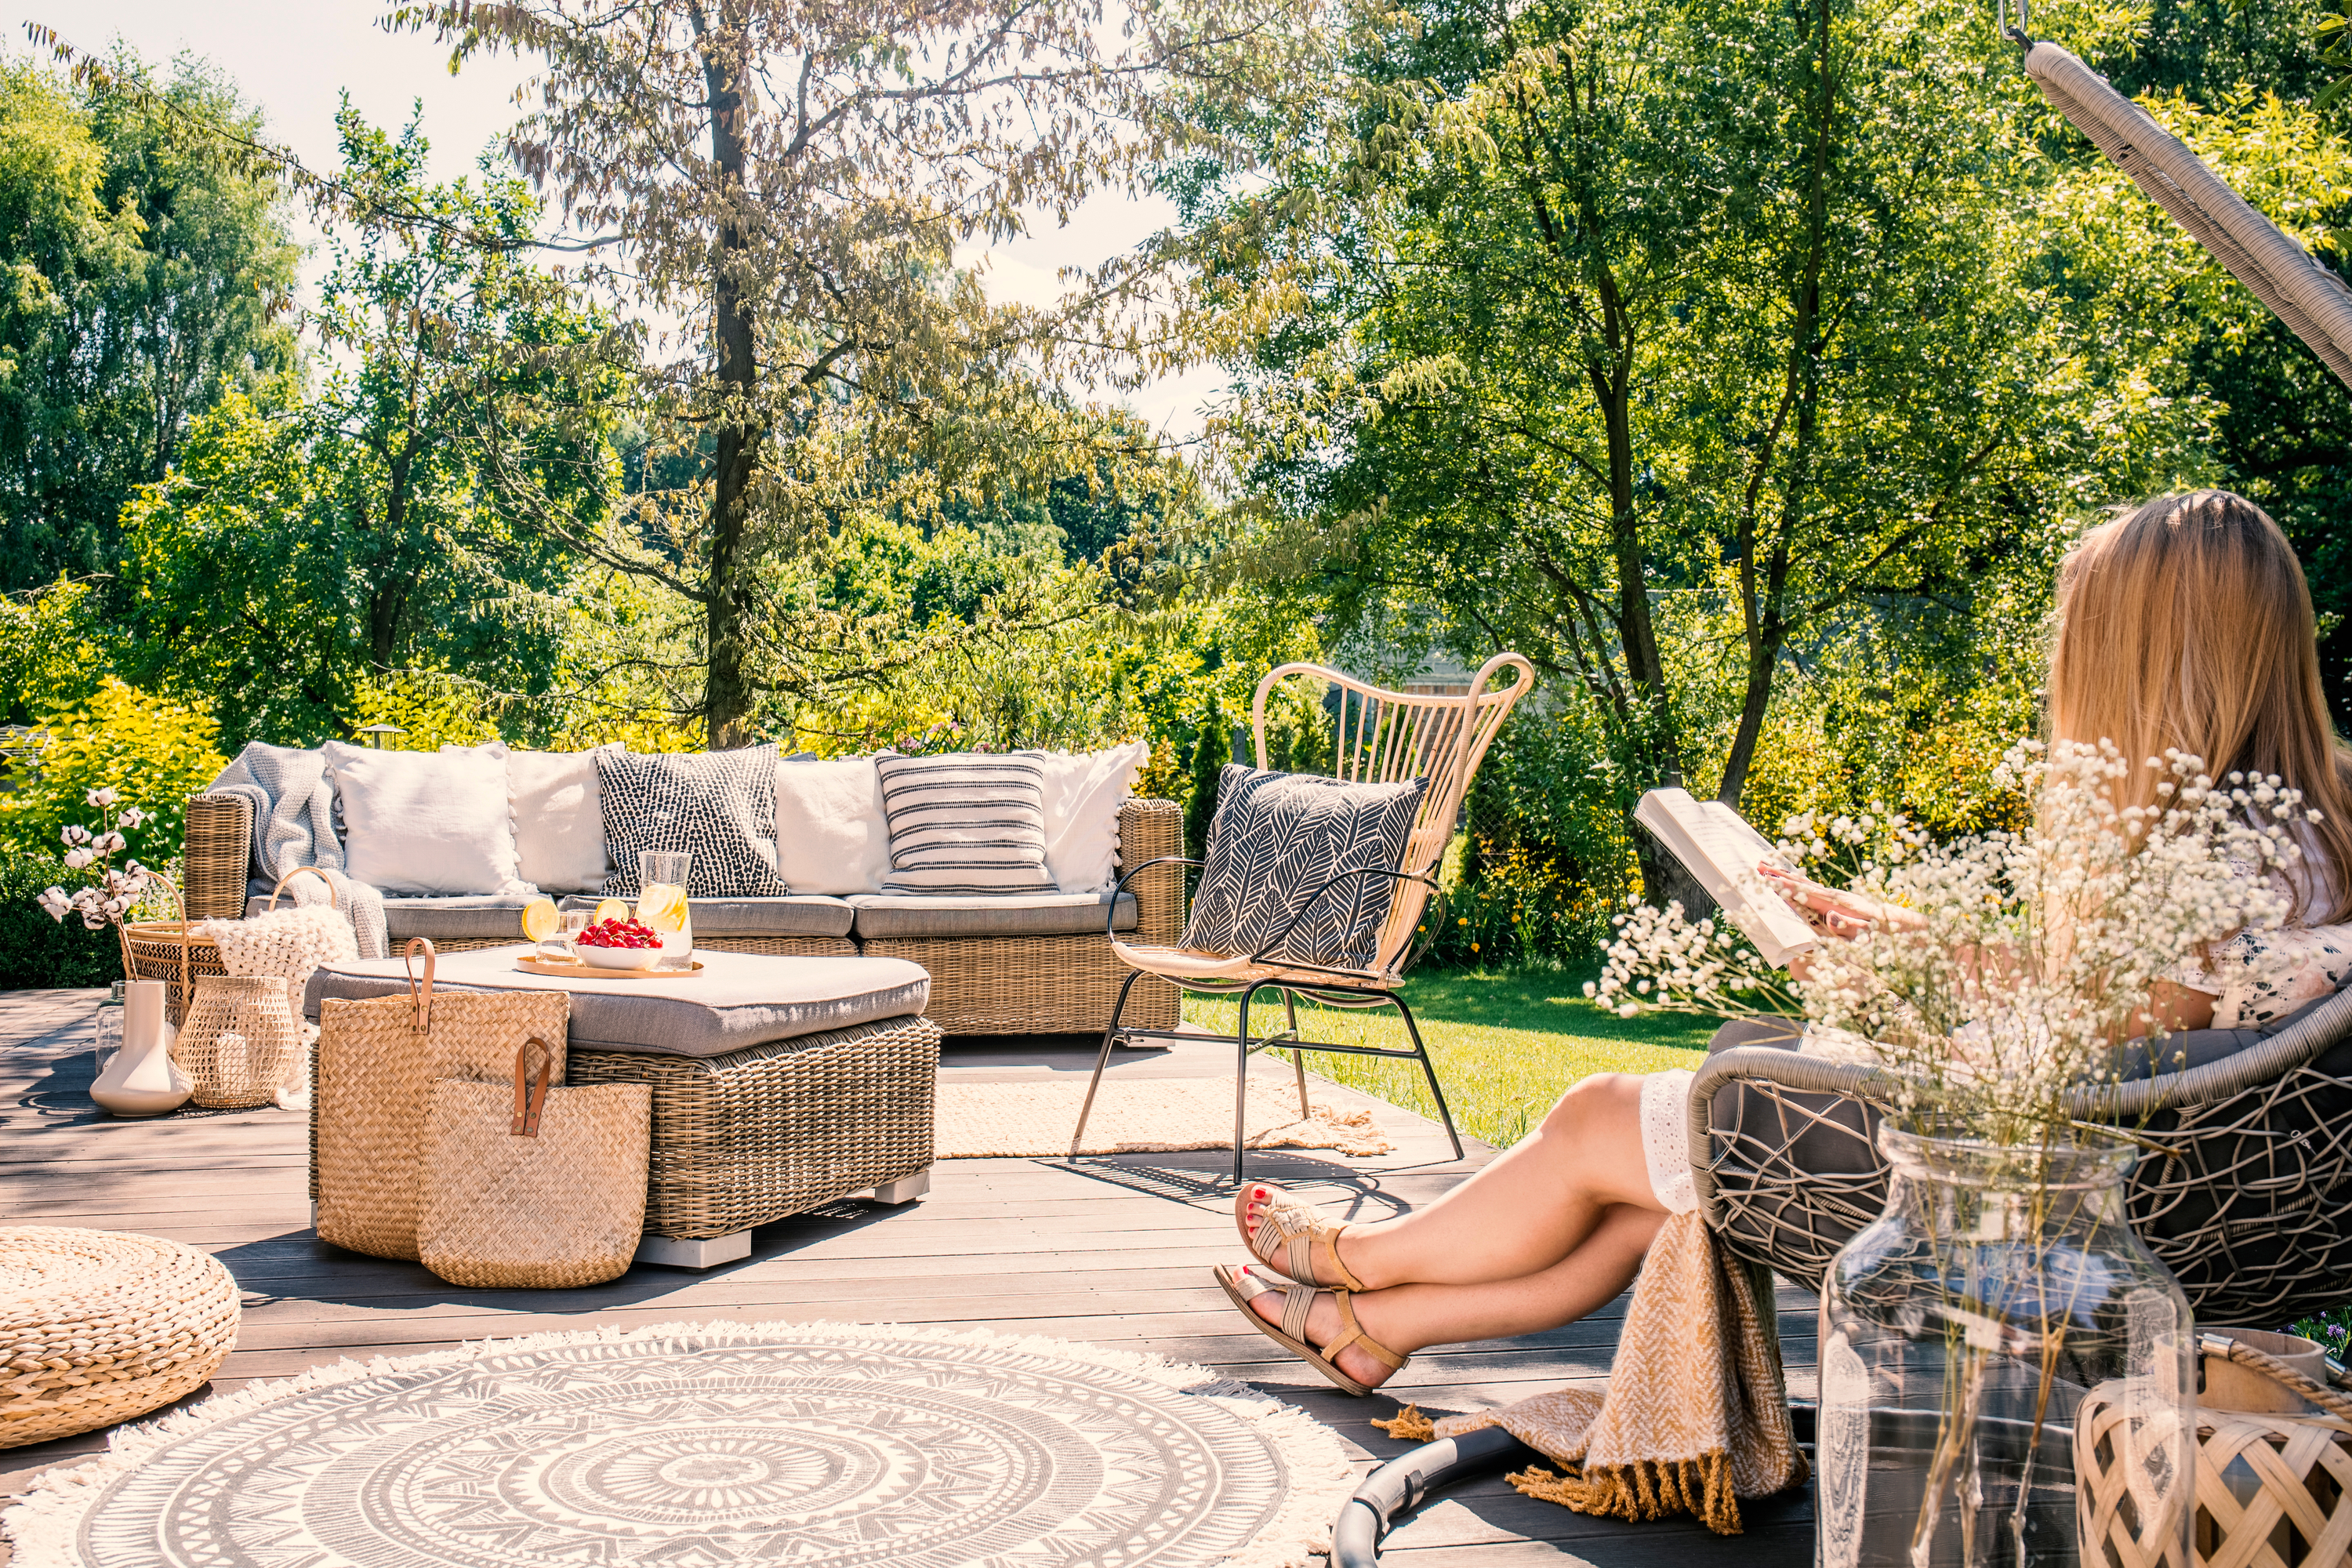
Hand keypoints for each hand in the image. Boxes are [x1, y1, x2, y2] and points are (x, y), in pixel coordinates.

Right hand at [1757, 864, 1919, 938]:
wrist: (1915, 929)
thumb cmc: (1894, 937)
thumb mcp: (1874, 936)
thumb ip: (1852, 928)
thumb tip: (1830, 918)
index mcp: (1842, 905)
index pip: (1809, 894)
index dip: (1786, 887)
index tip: (1765, 879)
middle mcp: (1840, 897)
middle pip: (1805, 883)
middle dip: (1781, 875)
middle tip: (1757, 865)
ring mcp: (1843, 898)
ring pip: (1810, 885)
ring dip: (1789, 877)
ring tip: (1769, 867)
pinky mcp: (1846, 903)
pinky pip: (1818, 892)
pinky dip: (1802, 885)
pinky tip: (1795, 883)